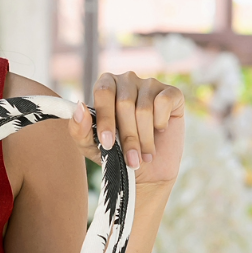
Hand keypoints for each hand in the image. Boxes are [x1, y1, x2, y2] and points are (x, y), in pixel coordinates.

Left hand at [71, 71, 184, 186]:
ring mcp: (150, 84)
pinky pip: (164, 103)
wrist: (147, 172)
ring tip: (144, 154)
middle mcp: (127, 80)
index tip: (108, 144)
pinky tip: (158, 131)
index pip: (103, 92)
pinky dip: (160, 124)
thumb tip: (79, 107)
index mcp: (105, 87)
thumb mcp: (90, 147)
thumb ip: (79, 129)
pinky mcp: (172, 93)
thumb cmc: (115, 155)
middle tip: (131, 159)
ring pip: (144, 109)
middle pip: (125, 103)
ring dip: (144, 138)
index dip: (106, 119)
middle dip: (127, 136)